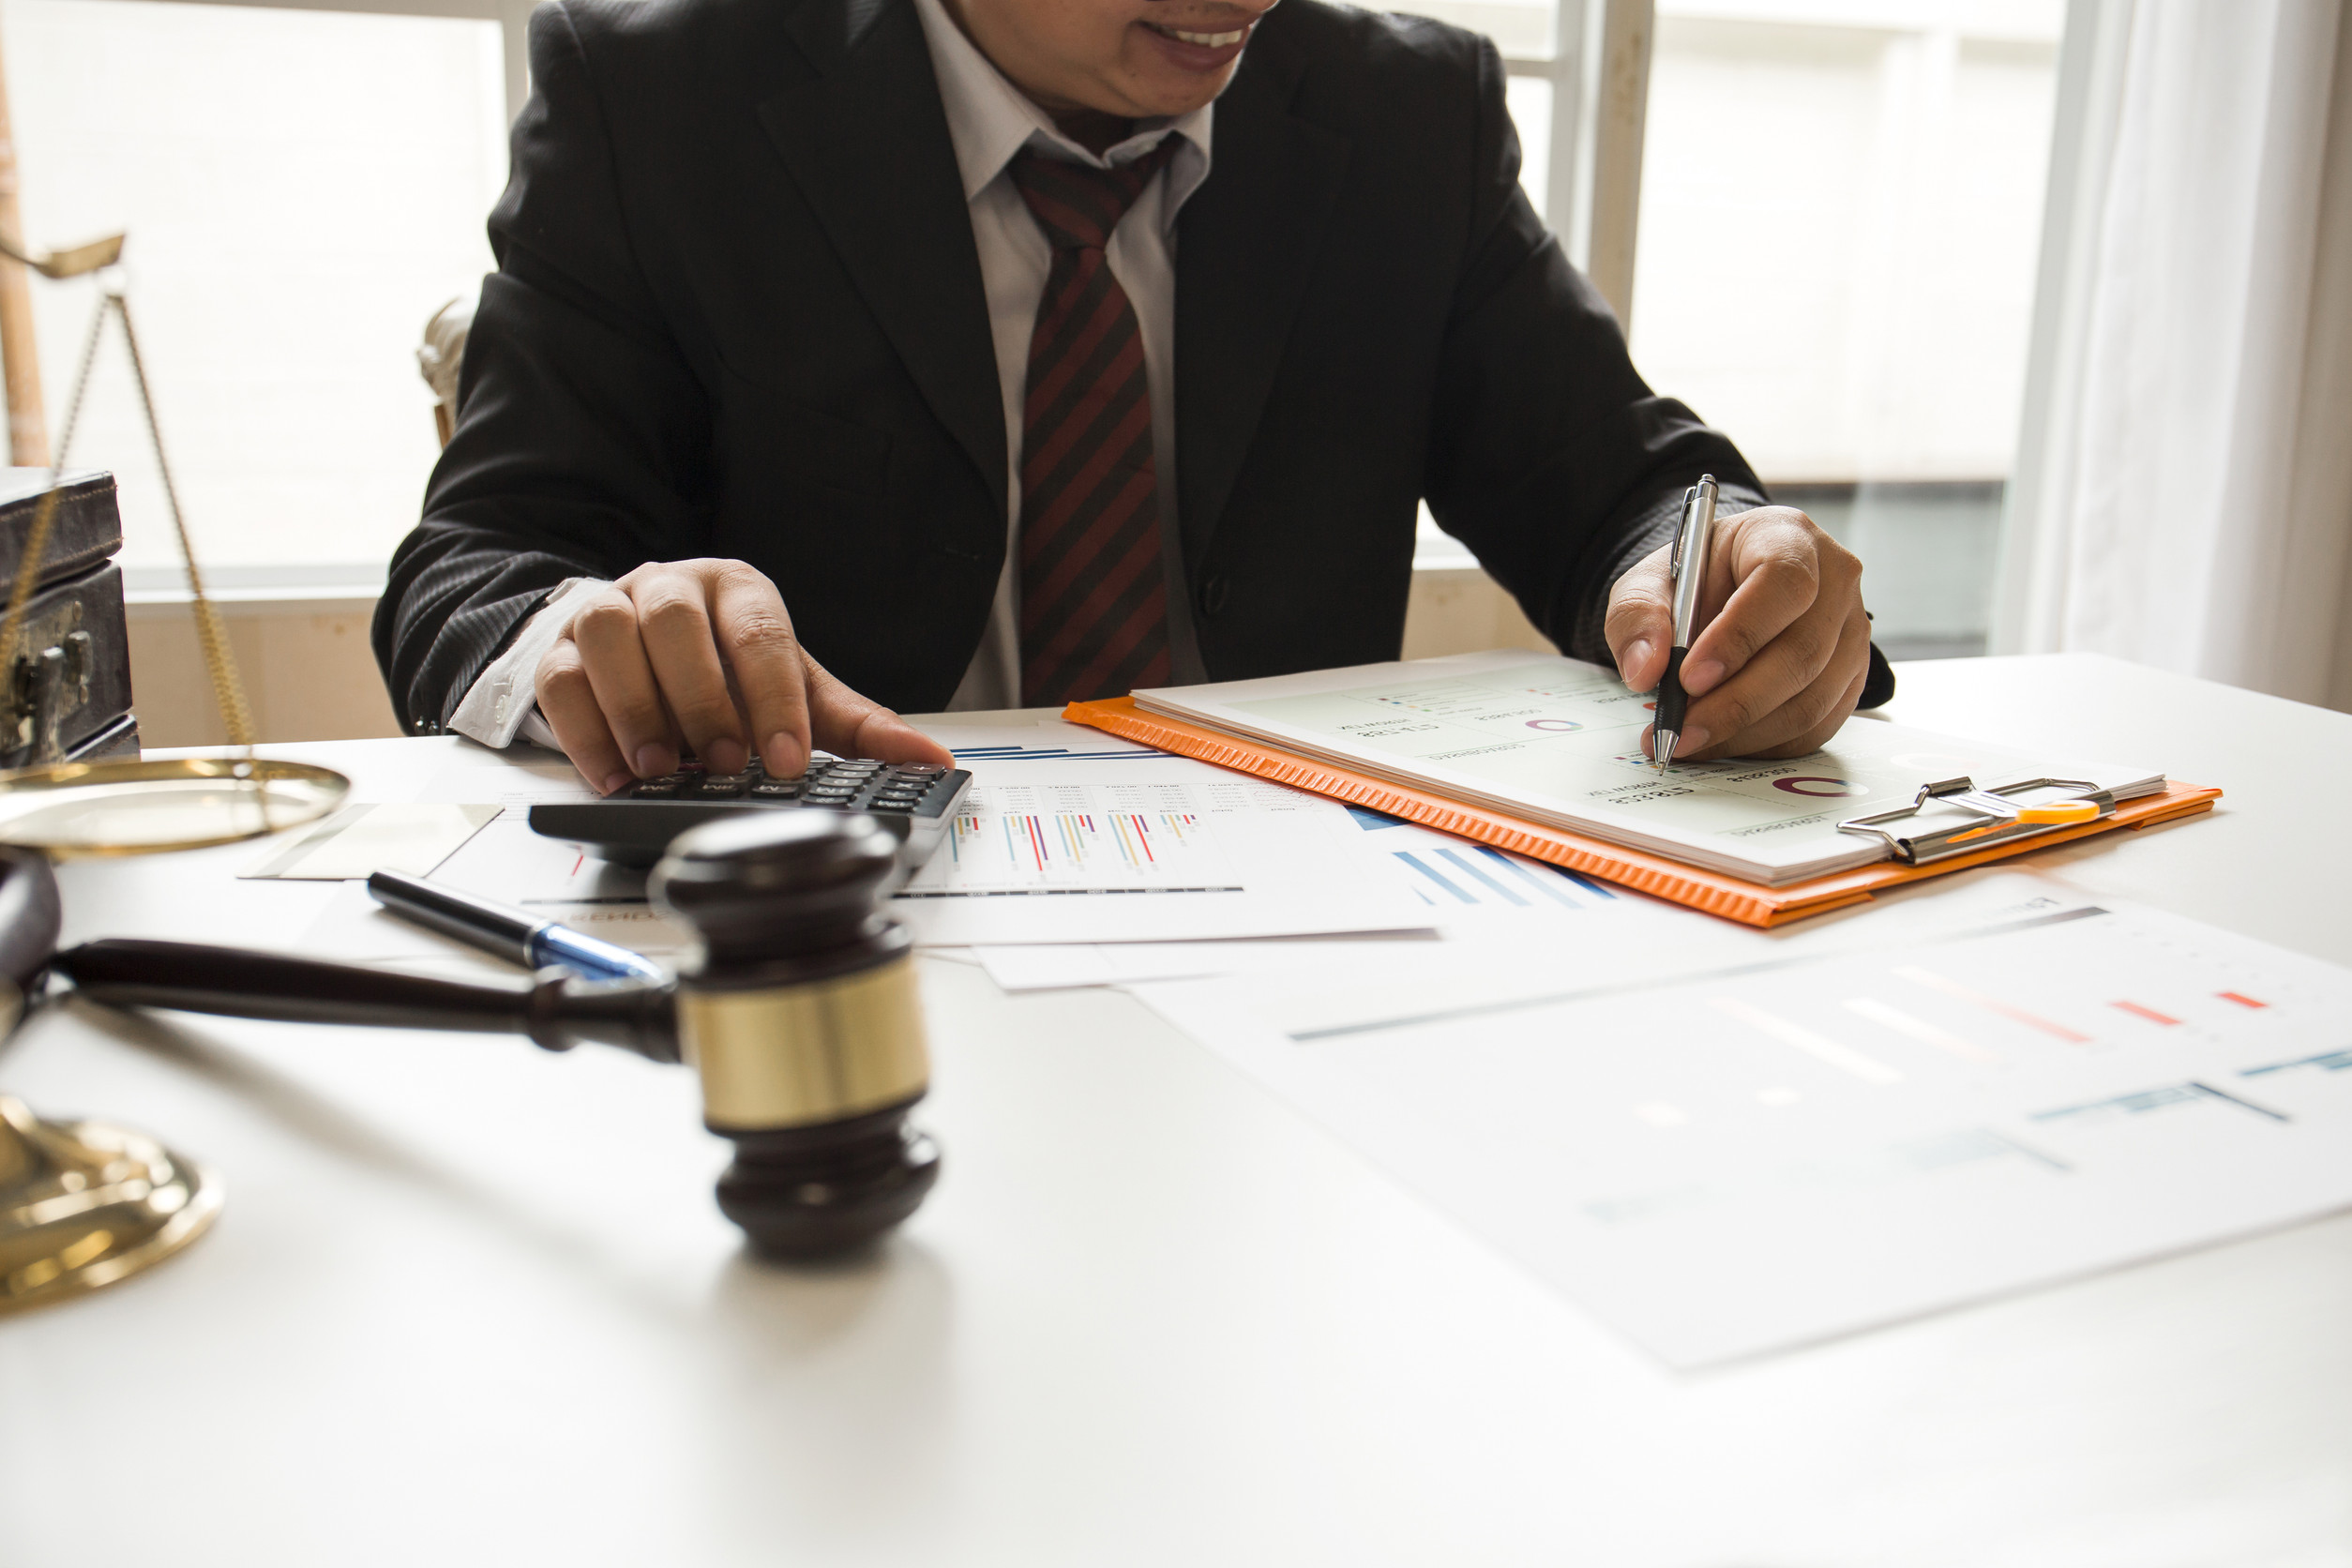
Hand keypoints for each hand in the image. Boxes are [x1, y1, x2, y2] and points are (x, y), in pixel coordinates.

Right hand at [534, 558, 954, 794]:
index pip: (759, 630)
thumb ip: (858, 728)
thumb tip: (930, 760)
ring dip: (635, 705)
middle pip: (676, 622)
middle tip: (725, 763)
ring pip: (608, 634)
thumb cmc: (728, 672)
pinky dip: (585, 729)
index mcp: (738, 589)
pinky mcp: (559, 649)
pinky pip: (560, 678)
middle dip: (702, 697)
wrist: (645, 653)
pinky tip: (614, 775)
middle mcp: (670, 587)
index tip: (785, 758)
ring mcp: (608, 611)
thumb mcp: (796, 693)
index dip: (773, 695)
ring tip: (662, 768)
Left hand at [1605, 506, 1869, 761]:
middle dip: (1736, 702)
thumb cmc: (1693, 581)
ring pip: (1812, 699)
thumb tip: (1645, 671)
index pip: (1783, 583)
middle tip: (1681, 729)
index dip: (1740, 635)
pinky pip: (1816, 726)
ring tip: (1690, 740)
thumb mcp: (1649, 582)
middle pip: (1803, 651)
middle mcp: (1835, 581)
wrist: (1720, 592)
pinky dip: (1764, 744)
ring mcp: (1851, 633)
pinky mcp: (1848, 679)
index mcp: (1787, 537)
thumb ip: (1638, 617)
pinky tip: (1721, 742)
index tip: (1689, 677)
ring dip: (1746, 732)